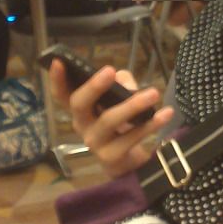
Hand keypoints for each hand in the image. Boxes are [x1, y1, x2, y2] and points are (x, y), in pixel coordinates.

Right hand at [49, 59, 173, 176]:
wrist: (127, 162)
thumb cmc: (120, 123)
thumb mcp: (119, 100)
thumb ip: (121, 84)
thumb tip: (122, 79)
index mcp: (80, 110)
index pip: (62, 95)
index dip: (57, 79)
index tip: (58, 61)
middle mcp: (81, 125)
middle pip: (79, 104)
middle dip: (93, 86)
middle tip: (109, 70)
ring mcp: (95, 143)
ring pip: (109, 120)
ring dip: (132, 104)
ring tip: (153, 93)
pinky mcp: (111, 157)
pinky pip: (132, 137)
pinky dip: (151, 124)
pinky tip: (165, 113)